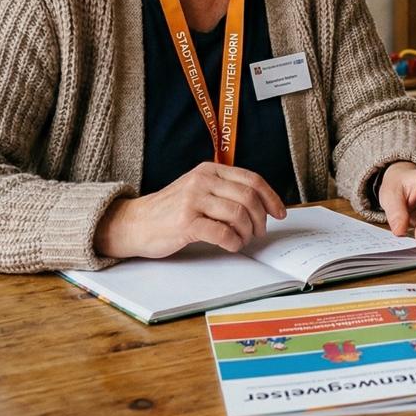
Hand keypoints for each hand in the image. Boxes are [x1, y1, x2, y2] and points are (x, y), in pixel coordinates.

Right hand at [93, 161, 285, 258]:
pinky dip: (233, 242)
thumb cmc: (170, 210)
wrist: (135, 223)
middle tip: (259, 232)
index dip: (271, 197)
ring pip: (238, 214)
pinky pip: (222, 233)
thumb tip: (261, 204)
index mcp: (209, 170)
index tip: (280, 212)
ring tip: (242, 240)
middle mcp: (202, 180)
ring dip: (247, 232)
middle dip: (261, 218)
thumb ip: (223, 190)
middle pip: (249, 197)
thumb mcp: (197, 189)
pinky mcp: (186, 222)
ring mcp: (193, 200)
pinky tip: (231, 245)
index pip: (251, 179)